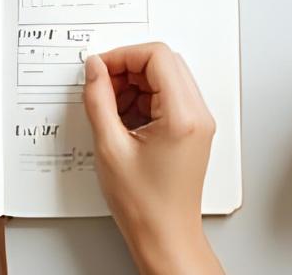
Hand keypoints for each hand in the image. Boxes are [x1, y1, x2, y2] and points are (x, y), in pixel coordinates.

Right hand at [84, 44, 222, 274]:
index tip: (99, 68)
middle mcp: (197, 115)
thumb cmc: (144, 205)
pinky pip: (166, 96)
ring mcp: (197, 122)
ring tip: (110, 109)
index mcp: (182, 116)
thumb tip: (95, 69)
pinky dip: (141, 99)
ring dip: (133, 84)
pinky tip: (122, 120)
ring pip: (164, 77)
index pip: (157, 56)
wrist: (164, 236)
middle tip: (101, 87)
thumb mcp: (109, 147)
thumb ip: (98, 99)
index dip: (122, 56)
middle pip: (163, 63)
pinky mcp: (190, 129)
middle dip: (127, 68)